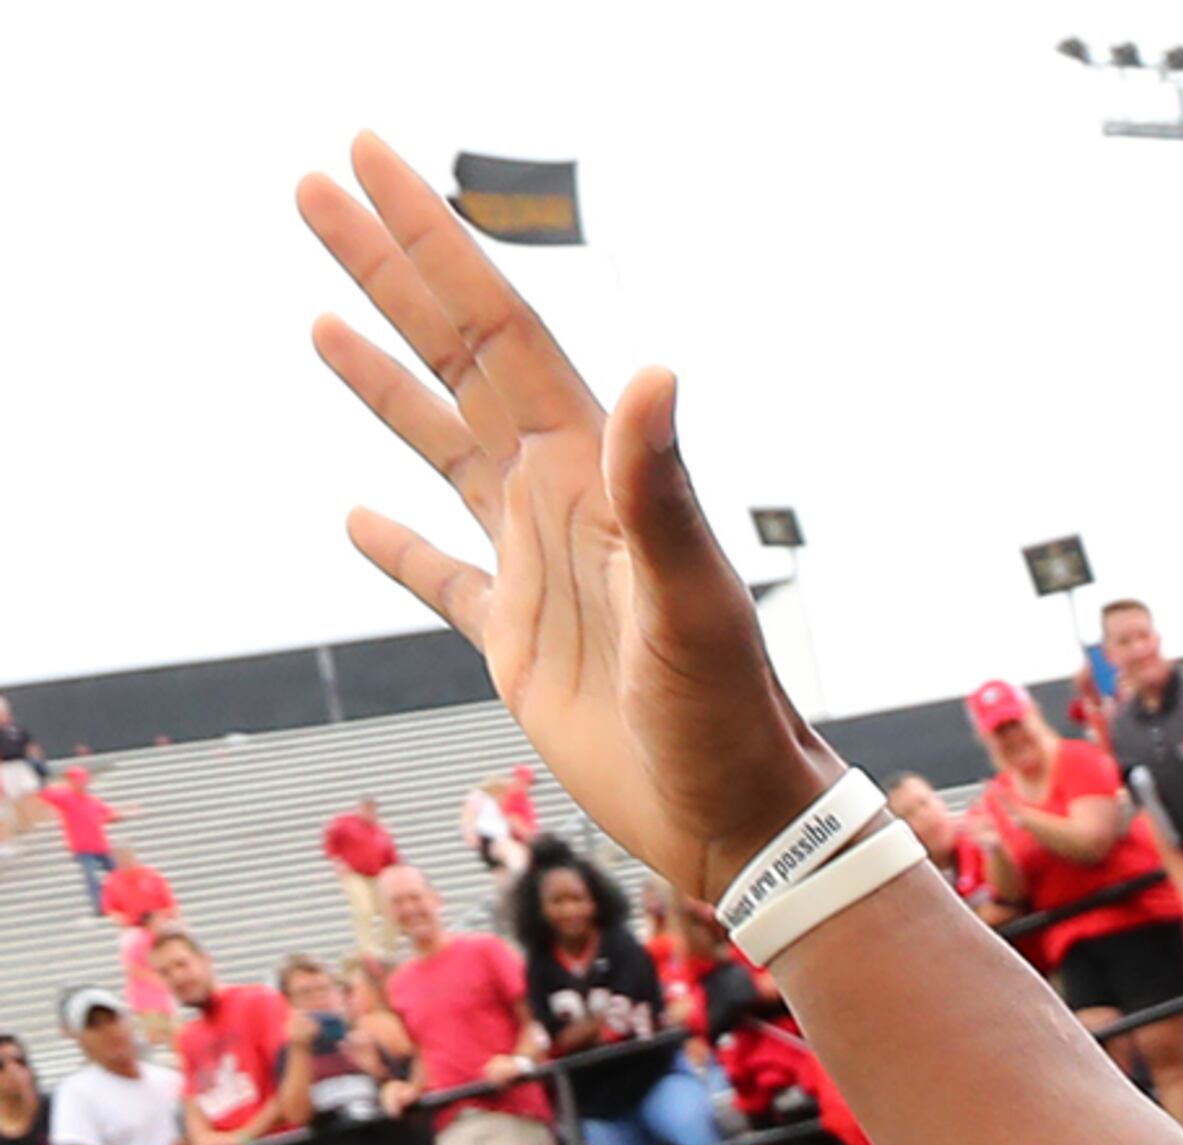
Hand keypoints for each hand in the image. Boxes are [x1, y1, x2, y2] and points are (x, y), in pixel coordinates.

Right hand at [304, 135, 829, 899]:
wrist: (740, 816)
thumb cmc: (730, 713)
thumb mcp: (694, 598)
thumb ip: (662, 489)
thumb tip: (653, 373)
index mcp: (592, 471)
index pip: (497, 328)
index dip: (433, 243)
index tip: (368, 164)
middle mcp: (559, 500)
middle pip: (455, 359)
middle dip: (387, 274)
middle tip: (314, 188)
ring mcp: (537, 568)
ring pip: (444, 449)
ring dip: (383, 383)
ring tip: (320, 320)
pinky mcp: (521, 644)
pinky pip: (447, 580)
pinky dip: (401, 549)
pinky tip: (357, 516)